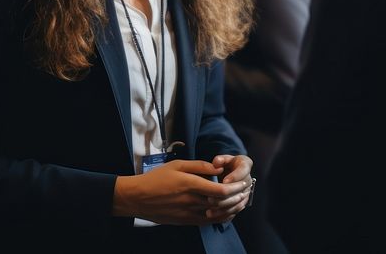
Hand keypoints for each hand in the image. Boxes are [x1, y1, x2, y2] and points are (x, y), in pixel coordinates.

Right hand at [112, 159, 248, 225]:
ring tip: (242, 202)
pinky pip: (208, 221)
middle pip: (220, 202)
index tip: (241, 183)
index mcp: (189, 184)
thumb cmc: (156, 179)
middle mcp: (191, 200)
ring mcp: (188, 213)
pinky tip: (228, 212)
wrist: (138, 198)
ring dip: (232, 209)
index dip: (234, 188)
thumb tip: (217, 167)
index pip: (219, 190)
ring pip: (217, 214)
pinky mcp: (186, 221)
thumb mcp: (177, 165)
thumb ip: (199, 166)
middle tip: (247, 191)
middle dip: (237, 197)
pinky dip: (221, 217)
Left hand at [206, 154, 253, 221]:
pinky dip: (224, 214)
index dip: (234, 177)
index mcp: (245, 165)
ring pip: (237, 203)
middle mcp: (248, 180)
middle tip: (210, 198)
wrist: (230, 172)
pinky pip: (235, 210)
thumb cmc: (225, 164)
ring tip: (209, 211)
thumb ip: (220, 160)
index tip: (223, 181)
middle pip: (240, 190)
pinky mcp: (242, 202)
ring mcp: (246, 192)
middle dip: (225, 196)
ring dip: (223, 208)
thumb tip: (216, 163)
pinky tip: (213, 216)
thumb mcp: (223, 159)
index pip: (243, 171)